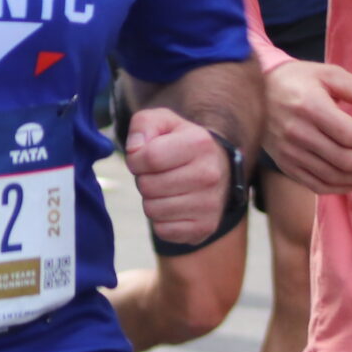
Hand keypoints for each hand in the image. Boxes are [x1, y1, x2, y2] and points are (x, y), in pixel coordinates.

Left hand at [124, 108, 232, 246]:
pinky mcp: (206, 227)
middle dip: (144, 179)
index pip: (149, 157)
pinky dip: (161, 220)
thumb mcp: (161, 121)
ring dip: (151, 199)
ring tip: (167, 188)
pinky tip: (174, 205)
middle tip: (158, 174)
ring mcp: (211, 204)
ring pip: (152, 210)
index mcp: (199, 143)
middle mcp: (210, 174)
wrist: (215, 166)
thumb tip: (135, 150)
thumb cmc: (179, 142)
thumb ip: (142, 125)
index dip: (135, 159)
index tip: (142, 157)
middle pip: (148, 186)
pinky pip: (163, 230)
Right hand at [261, 58, 351, 194]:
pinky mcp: (284, 163)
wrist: (252, 90)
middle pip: (345, 160)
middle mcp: (297, 132)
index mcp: (309, 107)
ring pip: (333, 176)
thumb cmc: (296, 80)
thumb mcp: (326, 73)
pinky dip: (341, 188)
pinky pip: (316, 185)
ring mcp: (288, 151)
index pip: (349, 135)